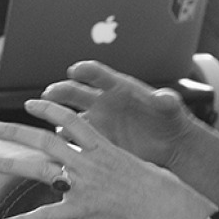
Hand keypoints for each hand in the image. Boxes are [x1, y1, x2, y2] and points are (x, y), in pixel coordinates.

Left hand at [0, 96, 193, 218]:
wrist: (172, 208)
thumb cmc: (163, 188)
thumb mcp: (136, 162)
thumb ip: (112, 159)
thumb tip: (104, 158)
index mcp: (103, 147)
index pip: (69, 120)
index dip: (47, 108)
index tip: (29, 104)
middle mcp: (89, 162)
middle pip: (45, 140)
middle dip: (16, 132)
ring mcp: (84, 185)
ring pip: (40, 170)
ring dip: (11, 164)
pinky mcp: (83, 211)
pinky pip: (46, 216)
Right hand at [38, 60, 196, 169]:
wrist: (169, 145)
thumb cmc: (170, 121)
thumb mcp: (171, 109)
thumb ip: (166, 101)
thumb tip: (165, 97)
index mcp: (118, 87)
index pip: (97, 74)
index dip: (85, 71)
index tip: (74, 71)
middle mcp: (103, 101)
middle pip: (74, 92)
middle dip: (60, 91)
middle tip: (48, 95)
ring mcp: (97, 120)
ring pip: (69, 116)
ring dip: (57, 118)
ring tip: (51, 125)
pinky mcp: (96, 139)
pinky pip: (75, 138)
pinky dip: (65, 141)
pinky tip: (58, 147)